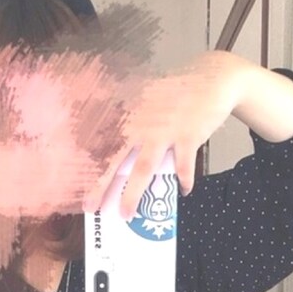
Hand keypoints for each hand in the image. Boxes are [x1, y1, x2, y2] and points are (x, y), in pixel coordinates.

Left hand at [83, 52, 245, 218]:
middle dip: (101, 184)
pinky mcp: (188, 135)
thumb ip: (132, 122)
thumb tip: (119, 152)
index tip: (78, 179)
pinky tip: (184, 191)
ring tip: (127, 214)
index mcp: (130, 114)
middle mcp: (142, 122)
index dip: (89, 164)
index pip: (103, 142)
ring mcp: (164, 130)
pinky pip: (183, 166)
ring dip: (133, 193)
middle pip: (115, 158)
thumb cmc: (177, 96)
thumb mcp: (148, 100)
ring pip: (144, 168)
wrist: (213, 77)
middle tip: (90, 207)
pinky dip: (183, 181)